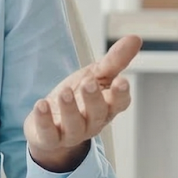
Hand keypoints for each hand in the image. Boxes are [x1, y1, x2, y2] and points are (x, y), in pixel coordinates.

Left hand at [24, 35, 141, 172]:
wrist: (51, 121)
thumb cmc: (79, 96)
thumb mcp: (96, 75)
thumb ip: (114, 61)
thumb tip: (135, 38)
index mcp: (107, 107)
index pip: (119, 103)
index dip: (121, 94)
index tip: (121, 81)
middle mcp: (92, 122)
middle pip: (97, 114)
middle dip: (94, 99)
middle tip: (89, 83)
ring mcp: (71, 133)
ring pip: (74, 126)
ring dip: (70, 109)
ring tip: (64, 92)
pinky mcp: (50, 139)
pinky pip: (48, 134)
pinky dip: (44, 121)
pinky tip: (41, 104)